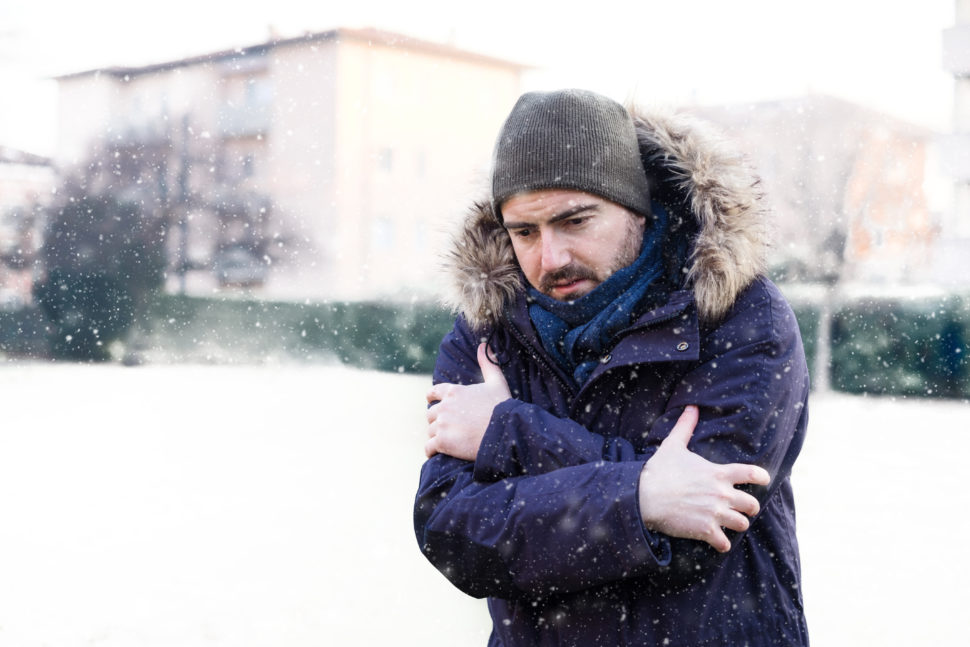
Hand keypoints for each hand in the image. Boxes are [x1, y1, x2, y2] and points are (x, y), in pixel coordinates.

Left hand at [425, 343, 510, 459]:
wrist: (505, 431)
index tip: (433, 403)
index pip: (433, 393)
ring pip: (430, 431)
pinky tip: (438, 453)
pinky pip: (429, 448)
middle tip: (449, 428)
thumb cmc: (502, 407)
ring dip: (437, 436)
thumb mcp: (496, 382)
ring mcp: (442, 424)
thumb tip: (484, 345)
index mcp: (453, 391)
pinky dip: (432, 451)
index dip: (432, 399)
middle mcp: (444, 406)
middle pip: (430, 414)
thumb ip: (488, 363)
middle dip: (437, 421)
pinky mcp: (442, 442)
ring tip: (448, 442)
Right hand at [638, 406, 770, 552]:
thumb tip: (692, 407)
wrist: (644, 497)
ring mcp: (715, 514)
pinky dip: (722, 544)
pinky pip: (725, 544)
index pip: (752, 474)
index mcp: (718, 474)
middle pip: (752, 505)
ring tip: (728, 524)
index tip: (762, 480)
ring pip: (742, 524)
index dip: (761, 478)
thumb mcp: (673, 445)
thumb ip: (686, 426)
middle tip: (740, 509)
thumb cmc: (658, 471)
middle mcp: (722, 494)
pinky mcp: (706, 530)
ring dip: (736, 525)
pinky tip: (717, 542)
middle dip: (749, 508)